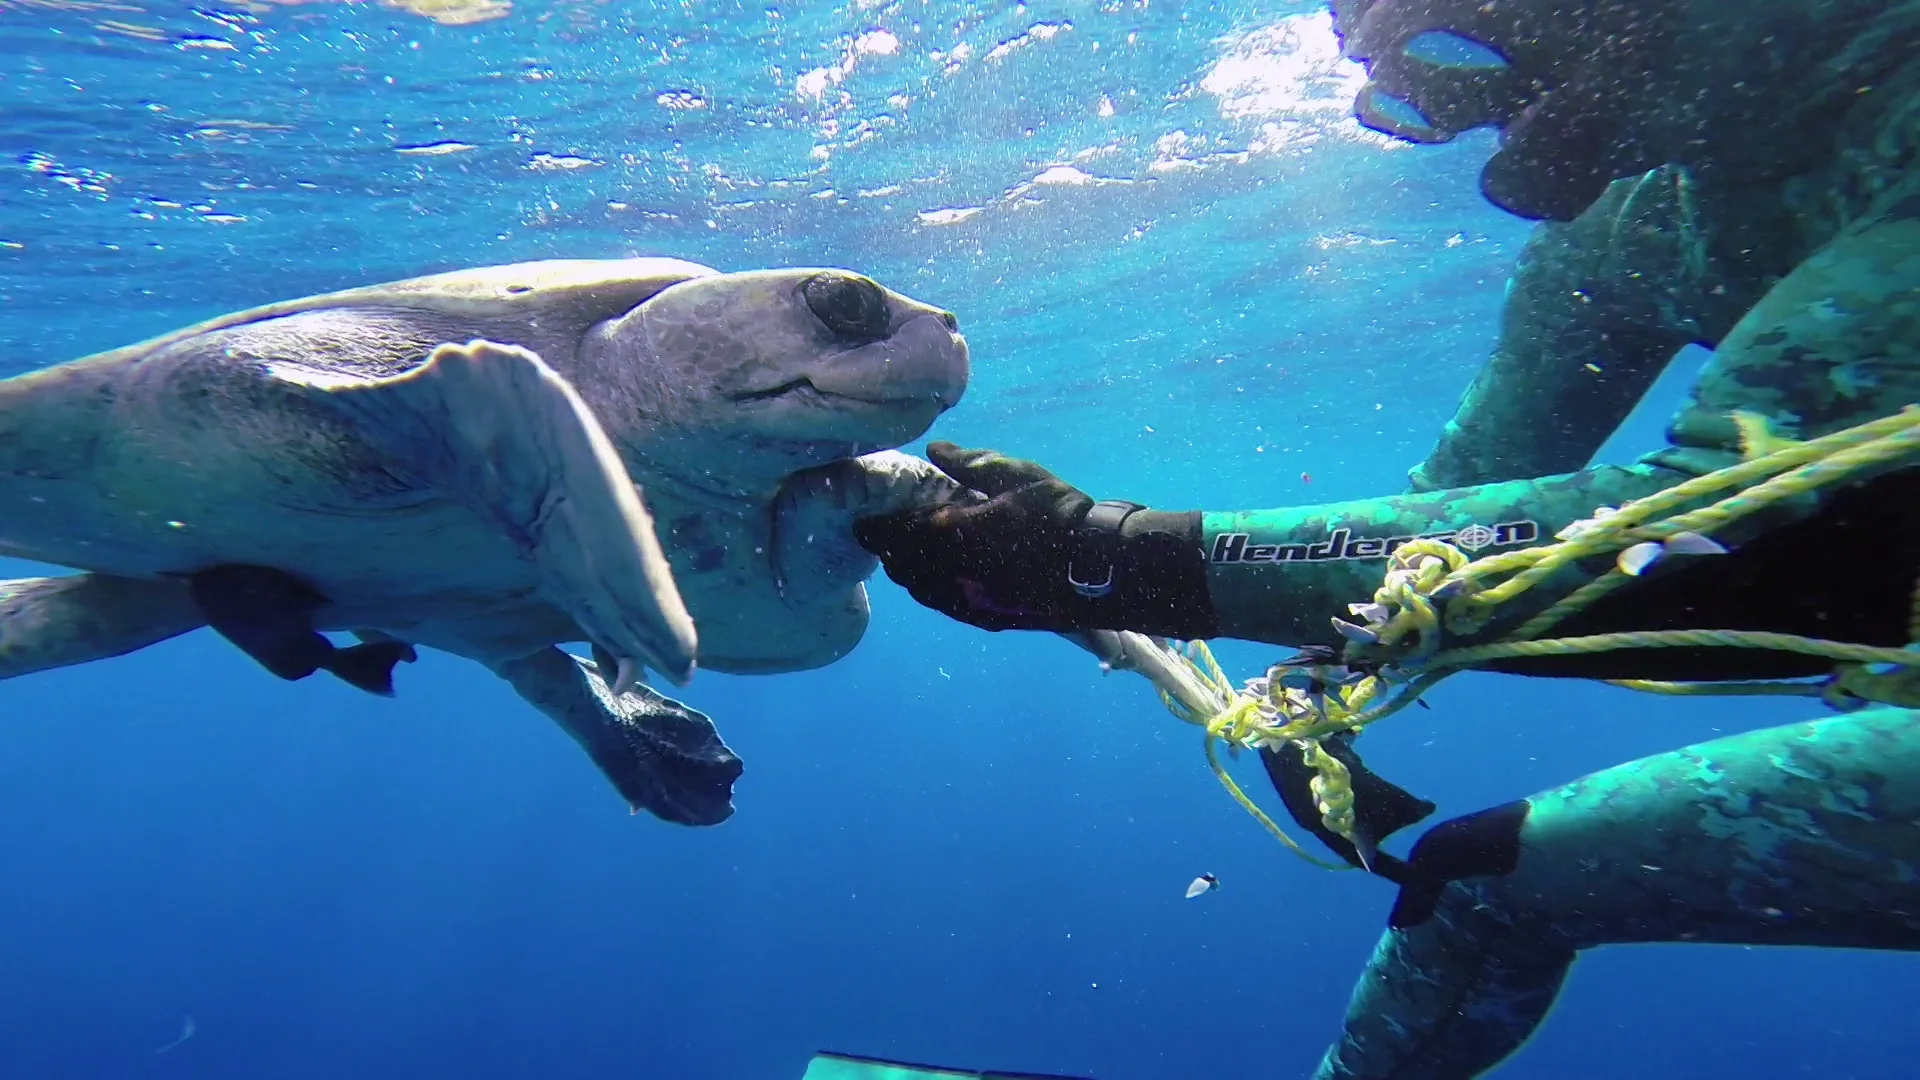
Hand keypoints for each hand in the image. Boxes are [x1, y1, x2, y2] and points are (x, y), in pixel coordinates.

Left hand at [851, 442, 1098, 631]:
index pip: (894, 533)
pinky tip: (935, 578)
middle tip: (881, 531)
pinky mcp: (986, 619)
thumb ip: (969, 464)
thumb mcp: (1016, 475)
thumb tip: (933, 450)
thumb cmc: (1059, 515)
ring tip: (905, 552)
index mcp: (953, 534)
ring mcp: (968, 601)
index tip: (863, 517)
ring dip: (907, 570)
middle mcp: (951, 574)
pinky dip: (929, 589)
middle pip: (901, 565)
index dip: (874, 526)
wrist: (1099, 570)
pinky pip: (942, 605)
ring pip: (919, 589)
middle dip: (888, 548)